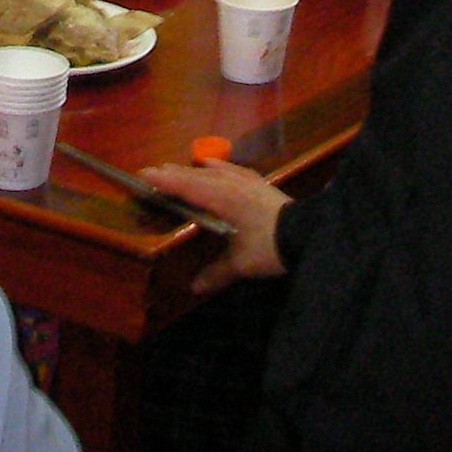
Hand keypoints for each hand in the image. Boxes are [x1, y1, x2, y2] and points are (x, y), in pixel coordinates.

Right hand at [133, 158, 290, 292]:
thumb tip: (194, 287)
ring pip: (212, 172)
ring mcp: (247, 182)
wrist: (308, 233)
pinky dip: (218, 167)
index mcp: (223, 199)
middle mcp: (231, 185)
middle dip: (173, 174)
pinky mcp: (259, 184)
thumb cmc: (271, 247)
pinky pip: (232, 170)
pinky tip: (212, 164)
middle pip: (196, 176)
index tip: (143, 175)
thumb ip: (217, 273)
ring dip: (191, 171)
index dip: (164, 181)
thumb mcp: (242, 264)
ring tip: (175, 169)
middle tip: (152, 173)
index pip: (186, 186)